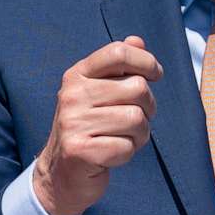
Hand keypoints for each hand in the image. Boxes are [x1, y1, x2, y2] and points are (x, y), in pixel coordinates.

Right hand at [33, 37, 162, 214]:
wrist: (60, 174)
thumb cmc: (89, 128)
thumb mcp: (99, 93)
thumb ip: (118, 67)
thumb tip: (137, 40)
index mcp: (77, 75)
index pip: (118, 52)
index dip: (146, 61)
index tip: (155, 75)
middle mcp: (72, 95)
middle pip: (137, 88)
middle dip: (148, 108)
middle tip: (136, 120)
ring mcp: (73, 122)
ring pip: (136, 119)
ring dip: (140, 134)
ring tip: (123, 138)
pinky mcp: (79, 150)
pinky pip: (126, 147)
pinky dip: (127, 153)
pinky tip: (112, 154)